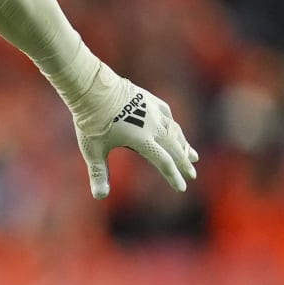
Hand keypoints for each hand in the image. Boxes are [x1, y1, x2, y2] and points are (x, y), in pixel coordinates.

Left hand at [74, 84, 198, 198]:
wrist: (92, 88)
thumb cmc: (91, 121)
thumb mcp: (92, 150)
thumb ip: (98, 173)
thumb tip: (100, 196)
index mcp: (142, 140)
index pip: (164, 163)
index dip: (174, 177)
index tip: (182, 187)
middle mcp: (153, 126)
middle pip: (174, 148)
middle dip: (184, 163)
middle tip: (193, 174)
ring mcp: (153, 111)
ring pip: (174, 131)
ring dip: (183, 145)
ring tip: (192, 155)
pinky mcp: (149, 99)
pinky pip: (167, 116)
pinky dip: (174, 126)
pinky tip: (175, 129)